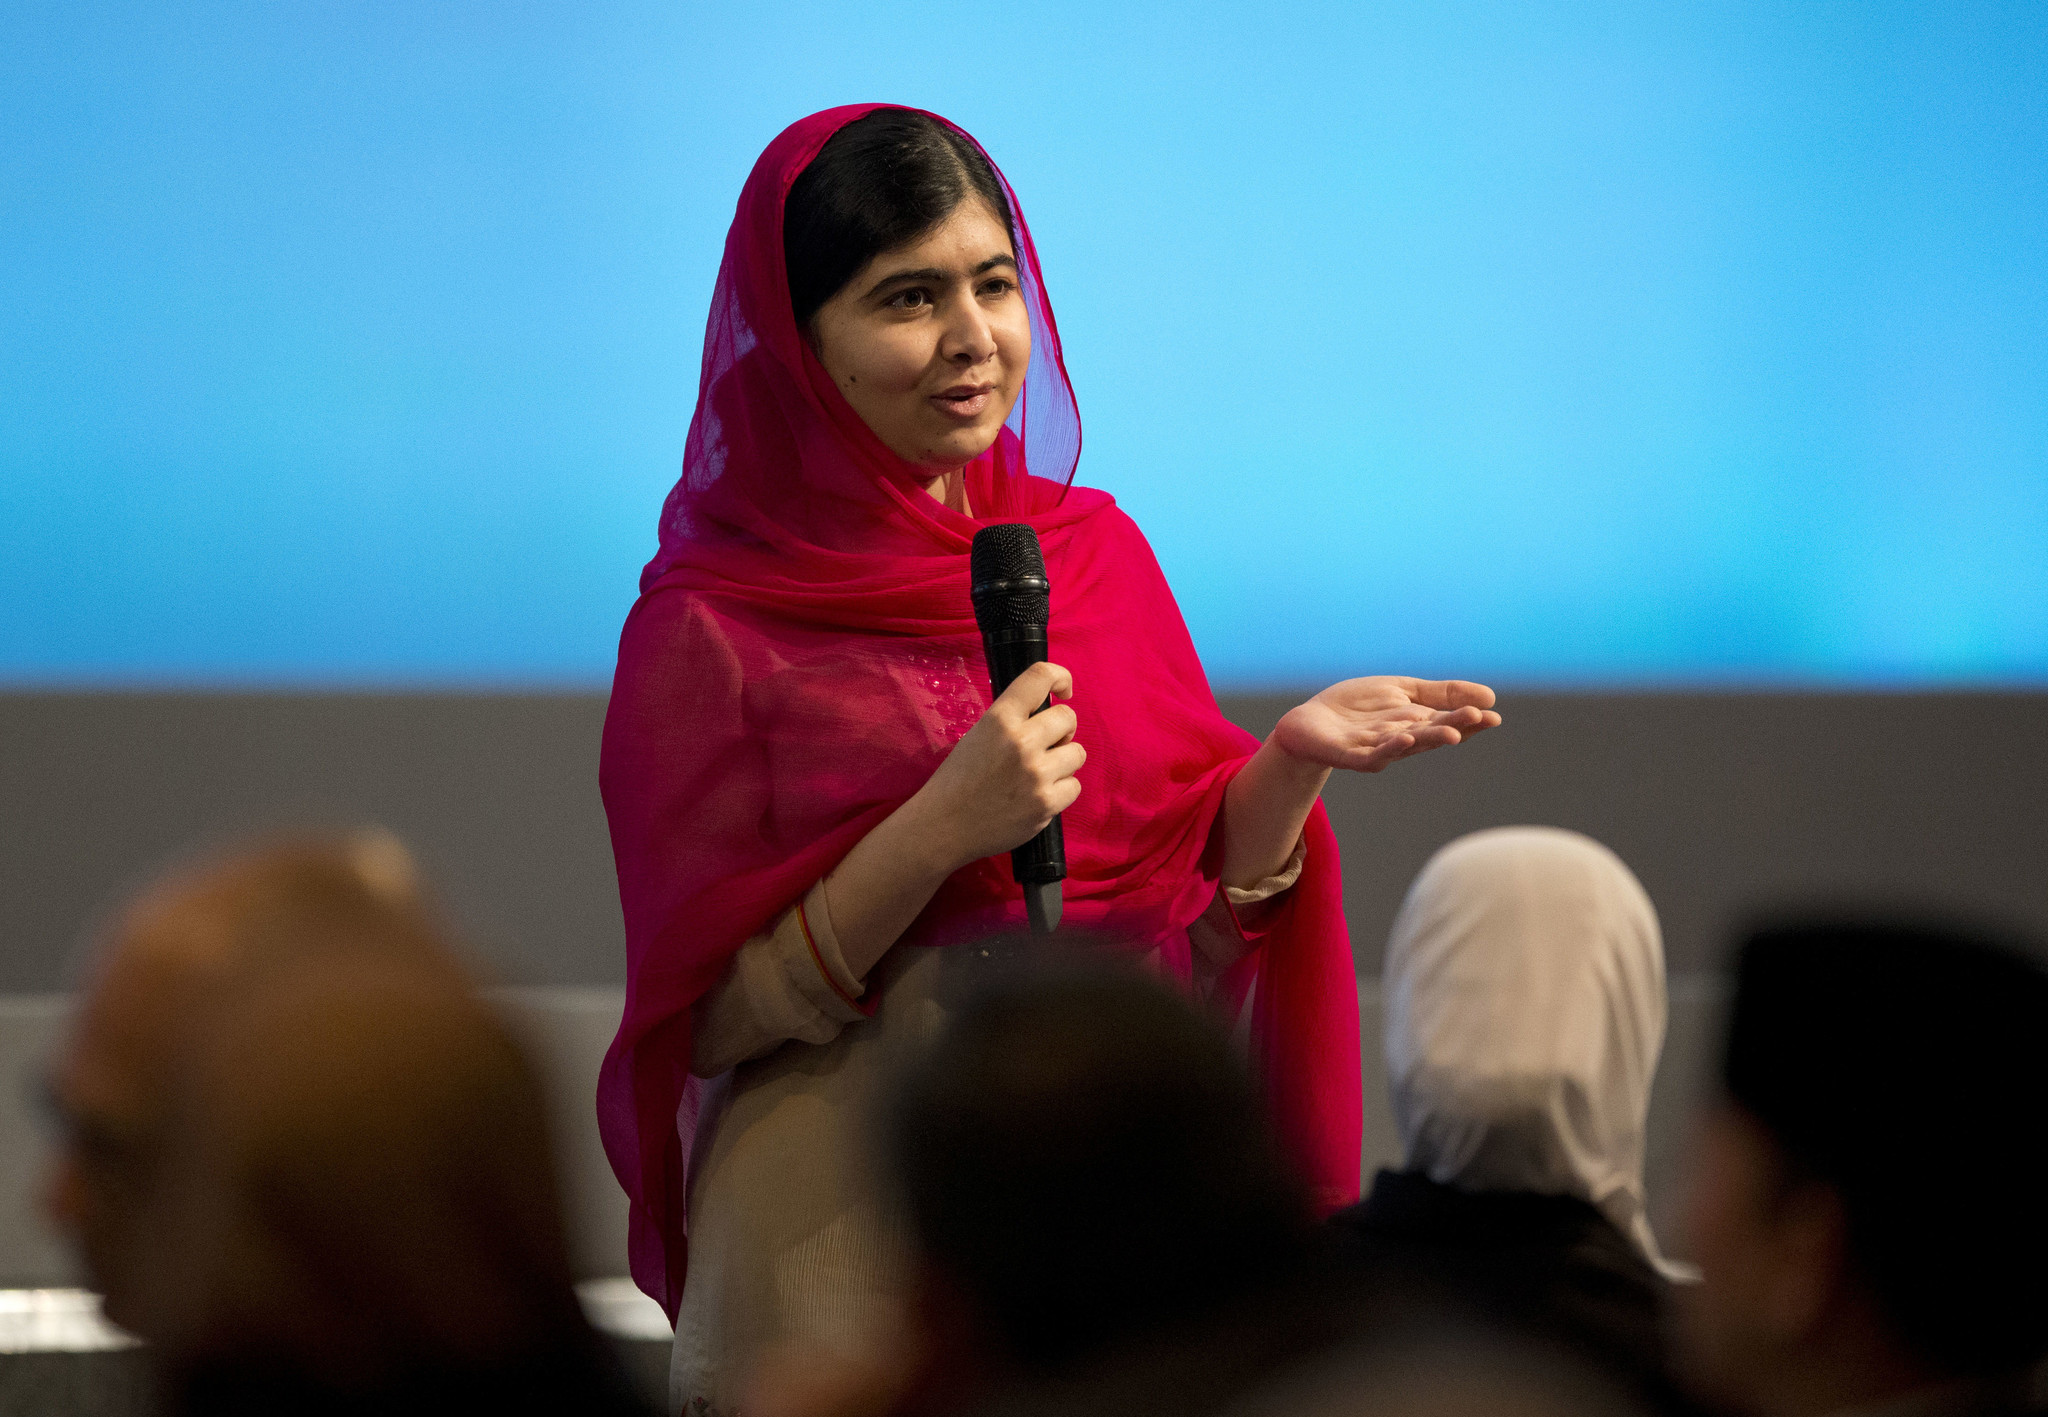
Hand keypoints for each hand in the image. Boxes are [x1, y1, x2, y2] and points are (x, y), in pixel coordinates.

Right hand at [908, 661, 1083, 869]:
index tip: (1063, 692)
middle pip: (1068, 718)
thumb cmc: (958, 780)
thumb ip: (1012, 721)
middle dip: (1062, 730)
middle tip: (1047, 744)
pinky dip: (1060, 791)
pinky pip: (1074, 786)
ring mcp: (1036, 774)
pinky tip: (1038, 796)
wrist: (943, 825)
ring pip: (1078, 753)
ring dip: (1063, 762)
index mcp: (1000, 718)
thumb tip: (1049, 716)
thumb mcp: (978, 735)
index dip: (1061, 677)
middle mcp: (1021, 741)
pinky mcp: (1046, 804)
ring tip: (1040, 774)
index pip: (1040, 676)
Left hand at [1272, 676, 1499, 773]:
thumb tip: (1489, 697)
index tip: (1493, 715)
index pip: (1448, 721)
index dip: (1470, 720)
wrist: (1309, 723)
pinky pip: (1374, 756)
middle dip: (1456, 727)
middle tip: (1480, 719)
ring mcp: (1378, 750)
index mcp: (1416, 723)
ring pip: (1408, 746)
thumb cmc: (1357, 708)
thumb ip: (1440, 693)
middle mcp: (1402, 739)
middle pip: (1432, 733)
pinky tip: (1405, 738)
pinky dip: (1390, 749)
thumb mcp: (1402, 691)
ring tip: (1452, 734)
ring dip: (1429, 740)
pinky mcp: (1352, 756)